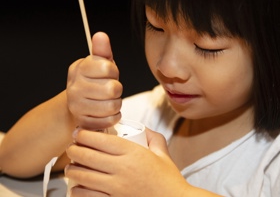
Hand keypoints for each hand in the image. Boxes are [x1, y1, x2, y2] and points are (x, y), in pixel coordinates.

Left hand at [65, 128, 189, 196]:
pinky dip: (78, 190)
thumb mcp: (163, 154)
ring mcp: (116, 189)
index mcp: (133, 153)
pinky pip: (87, 196)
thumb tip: (142, 128)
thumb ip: (153, 137)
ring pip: (83, 176)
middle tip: (72, 148)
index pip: (100, 140)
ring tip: (71, 167)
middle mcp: (122, 169)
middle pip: (87, 156)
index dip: (84, 135)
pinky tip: (78, 187)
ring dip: (72, 170)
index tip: (79, 133)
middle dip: (73, 150)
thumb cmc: (168, 180)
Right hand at [67, 32, 122, 128]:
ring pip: (112, 106)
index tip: (108, 74)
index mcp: (79, 69)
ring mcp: (78, 107)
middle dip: (117, 89)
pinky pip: (109, 120)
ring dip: (116, 103)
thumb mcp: (98, 63)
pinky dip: (113, 116)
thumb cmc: (93, 81)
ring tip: (109, 100)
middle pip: (112, 89)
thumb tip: (101, 36)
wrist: (76, 105)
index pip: (107, 67)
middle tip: (110, 89)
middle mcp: (75, 88)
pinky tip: (106, 112)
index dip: (113, 71)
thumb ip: (101, 50)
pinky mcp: (84, 122)